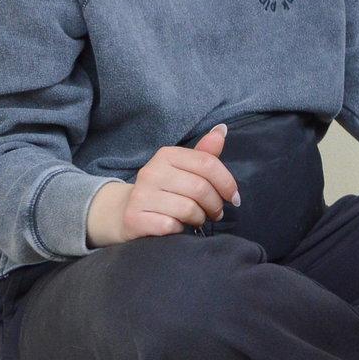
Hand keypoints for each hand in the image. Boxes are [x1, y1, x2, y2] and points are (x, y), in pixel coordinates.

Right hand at [86, 124, 241, 246]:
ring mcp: (141, 195)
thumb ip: (204, 154)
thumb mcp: (183, 169)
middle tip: (215, 212)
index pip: (208, 164)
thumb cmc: (163, 190)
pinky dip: (180, 230)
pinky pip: (171, 226)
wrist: (125, 211)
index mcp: (167, 155)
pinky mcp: (134, 218)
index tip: (233, 197)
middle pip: (201, 188)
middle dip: (215, 205)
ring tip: (197, 219)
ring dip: (199, 218)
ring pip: (189, 209)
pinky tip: (177, 226)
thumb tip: (222, 130)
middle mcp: (152, 171)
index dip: (227, 183)